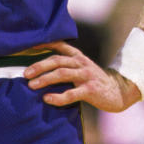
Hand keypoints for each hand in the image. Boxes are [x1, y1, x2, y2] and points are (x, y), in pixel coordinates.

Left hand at [24, 41, 141, 111]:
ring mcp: (86, 76)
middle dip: (39, 66)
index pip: (60, 46)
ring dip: (45, 79)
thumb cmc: (95, 82)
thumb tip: (41, 71)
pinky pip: (71, 93)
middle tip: (25, 74)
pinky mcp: (91, 90)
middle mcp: (81, 63)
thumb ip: (67, 66)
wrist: (118, 91)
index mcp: (78, 57)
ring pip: (62, 74)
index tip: (29, 46)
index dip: (45, 44)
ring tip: (32, 85)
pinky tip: (47, 99)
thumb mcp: (82, 69)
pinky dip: (58, 97)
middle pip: (57, 60)